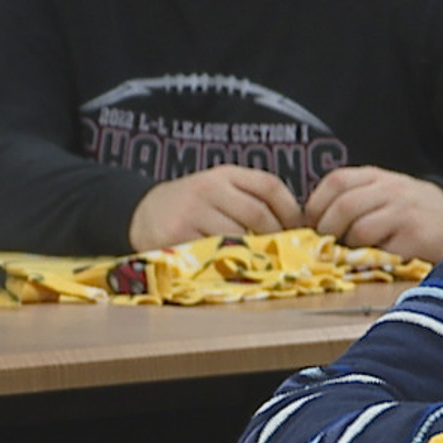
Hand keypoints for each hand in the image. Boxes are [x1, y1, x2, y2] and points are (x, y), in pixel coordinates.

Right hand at [128, 165, 302, 250]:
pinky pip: (212, 252)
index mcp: (225, 174)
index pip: (269, 185)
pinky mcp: (175, 235)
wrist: (142, 213)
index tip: (300, 230)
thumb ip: (250, 200)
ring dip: (254, 253)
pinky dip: (227, 263)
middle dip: (276, 237)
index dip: (291, 210)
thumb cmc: (193, 207)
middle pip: (258, 213)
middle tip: (284, 254)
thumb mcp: (219, 191)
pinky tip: (232, 268)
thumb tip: (296, 227)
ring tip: (260, 263)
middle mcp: (208, 187)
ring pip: (238, 235)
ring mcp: (191, 211)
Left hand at [304, 165, 442, 262]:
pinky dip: (371, 259)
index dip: (317, 205)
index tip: (312, 225)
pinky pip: (381, 251)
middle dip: (328, 230)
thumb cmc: (407, 212)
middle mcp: (391, 190)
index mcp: (376, 177)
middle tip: (327, 246)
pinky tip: (374, 260)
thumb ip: (352, 199)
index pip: (337, 181)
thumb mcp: (381, 194)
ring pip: (360, 230)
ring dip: (349, 248)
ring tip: (351, 254)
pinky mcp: (416, 237)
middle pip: (344, 206)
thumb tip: (310, 223)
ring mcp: (404, 213)